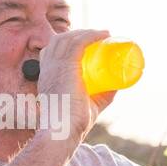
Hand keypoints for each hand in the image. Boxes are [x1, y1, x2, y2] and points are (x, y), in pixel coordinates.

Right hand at [35, 28, 116, 146]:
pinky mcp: (65, 67)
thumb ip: (102, 95)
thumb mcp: (89, 105)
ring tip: (104, 35)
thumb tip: (119, 84)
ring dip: (87, 32)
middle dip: (80, 34)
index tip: (87, 42)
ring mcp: (55, 66)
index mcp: (47, 75)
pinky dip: (91, 36)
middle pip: (61, 40)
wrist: (62, 133)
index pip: (53, 50)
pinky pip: (78, 43)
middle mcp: (48, 68)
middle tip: (100, 38)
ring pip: (70, 39)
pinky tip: (104, 34)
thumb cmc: (73, 125)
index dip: (69, 42)